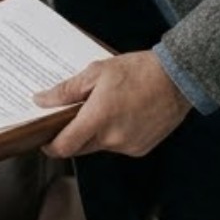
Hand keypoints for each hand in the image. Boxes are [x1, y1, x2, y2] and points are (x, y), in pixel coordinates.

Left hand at [34, 51, 190, 158]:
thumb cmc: (138, 71)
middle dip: (72, 136)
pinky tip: (122, 115)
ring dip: (95, 133)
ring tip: (105, 108)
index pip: (64, 146)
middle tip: (73, 116)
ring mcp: (129, 146)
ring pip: (99, 146)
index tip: (44, 139)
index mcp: (98, 119)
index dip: (50, 146)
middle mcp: (112, 138)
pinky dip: (114, 134)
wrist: (179, 78)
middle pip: (80, 147)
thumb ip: (66, 90)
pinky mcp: (142, 148)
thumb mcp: (96, 73)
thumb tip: (41, 100)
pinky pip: (118, 146)